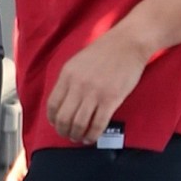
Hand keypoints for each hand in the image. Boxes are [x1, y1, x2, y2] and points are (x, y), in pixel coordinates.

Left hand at [46, 27, 148, 144]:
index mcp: (67, 74)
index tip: (56, 124)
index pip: (52, 104)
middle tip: (68, 135)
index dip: (53, 119)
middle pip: (63, 118)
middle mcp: (78, 85)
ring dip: (77, 135)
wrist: (128, 43)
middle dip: (63, 131)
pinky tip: (91, 137)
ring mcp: (94, 93)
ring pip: (78, 124)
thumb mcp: (78, 62)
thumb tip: (63, 102)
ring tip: (79, 137)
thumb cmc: (104, 51)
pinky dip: (92, 135)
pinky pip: (97, 124)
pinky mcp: (111, 99)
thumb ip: (69, 80)